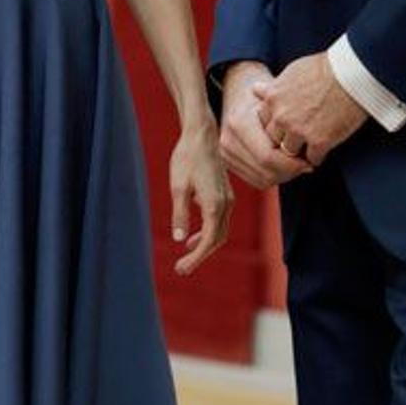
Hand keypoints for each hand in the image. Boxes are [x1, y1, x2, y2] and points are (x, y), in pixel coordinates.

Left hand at [170, 114, 232, 274]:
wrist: (201, 135)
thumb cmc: (187, 158)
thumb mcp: (178, 187)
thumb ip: (180, 214)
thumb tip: (180, 239)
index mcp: (215, 205)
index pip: (209, 241)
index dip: (196, 258)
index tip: (181, 269)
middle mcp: (226, 204)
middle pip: (218, 239)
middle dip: (201, 256)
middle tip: (182, 268)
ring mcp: (228, 199)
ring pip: (220, 231)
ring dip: (205, 245)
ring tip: (187, 255)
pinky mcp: (225, 194)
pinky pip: (220, 221)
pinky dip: (209, 232)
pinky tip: (193, 236)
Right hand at [218, 60, 313, 189]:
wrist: (239, 89)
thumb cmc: (265, 94)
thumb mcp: (279, 104)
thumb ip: (291, 130)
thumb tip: (308, 164)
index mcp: (240, 124)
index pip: (268, 157)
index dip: (292, 164)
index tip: (309, 160)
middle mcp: (228, 140)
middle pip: (265, 172)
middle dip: (290, 172)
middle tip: (307, 165)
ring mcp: (225, 153)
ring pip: (262, 180)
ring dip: (284, 176)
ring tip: (297, 164)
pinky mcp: (228, 161)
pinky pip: (256, 180)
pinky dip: (274, 177)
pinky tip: (285, 167)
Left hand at [254, 53, 366, 167]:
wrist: (351, 74)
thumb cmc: (325, 68)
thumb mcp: (292, 71)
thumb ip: (273, 87)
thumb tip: (255, 89)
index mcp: (273, 98)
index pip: (264, 121)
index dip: (276, 124)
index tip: (287, 124)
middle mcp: (282, 116)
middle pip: (274, 139)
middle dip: (285, 139)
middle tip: (298, 139)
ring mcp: (299, 130)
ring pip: (290, 152)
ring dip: (300, 151)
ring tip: (310, 147)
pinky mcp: (319, 141)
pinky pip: (312, 159)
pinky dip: (317, 157)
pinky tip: (324, 150)